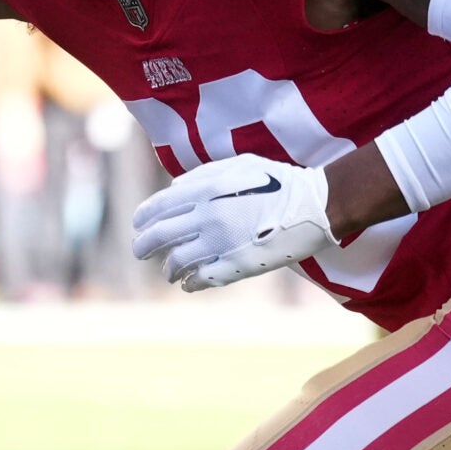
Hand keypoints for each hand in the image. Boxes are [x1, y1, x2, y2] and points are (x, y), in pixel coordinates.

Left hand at [130, 153, 334, 291]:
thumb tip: (173, 189)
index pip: (160, 206)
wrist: (314, 205)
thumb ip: (201, 176)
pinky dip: (191, 282)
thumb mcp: (235, 166)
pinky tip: (189, 284)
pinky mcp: (239, 265)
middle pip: (161, 235)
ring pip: (179, 261)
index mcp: (205, 190)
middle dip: (144, 245)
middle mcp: (208, 216)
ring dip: (168, 268)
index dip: (143, 218)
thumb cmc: (275, 182)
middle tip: (138, 252)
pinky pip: (204, 278)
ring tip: (168, 272)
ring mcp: (222, 243)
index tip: (137, 225)